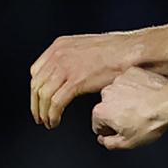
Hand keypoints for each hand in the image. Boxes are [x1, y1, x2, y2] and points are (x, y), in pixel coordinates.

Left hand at [30, 31, 144, 128]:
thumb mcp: (87, 48)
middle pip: (36, 85)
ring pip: (43, 96)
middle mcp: (58, 55)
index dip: (36, 89)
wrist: (132, 52)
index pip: (36, 71)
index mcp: (60, 46)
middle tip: (39, 116)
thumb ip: (73, 58)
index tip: (39, 99)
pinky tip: (55, 121)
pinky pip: (55, 103)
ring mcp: (66, 68)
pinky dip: (52, 115)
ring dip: (43, 112)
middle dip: (35, 104)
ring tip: (48, 122)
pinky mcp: (75, 82)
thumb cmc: (118, 51)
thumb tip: (70, 73)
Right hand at [91, 67, 167, 149]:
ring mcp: (120, 80)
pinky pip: (131, 81)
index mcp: (101, 111)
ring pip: (119, 93)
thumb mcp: (128, 143)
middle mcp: (106, 93)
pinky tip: (147, 95)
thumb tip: (104, 140)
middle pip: (108, 107)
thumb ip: (109, 143)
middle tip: (135, 118)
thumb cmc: (151, 121)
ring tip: (143, 106)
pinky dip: (136, 87)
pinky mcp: (133, 72)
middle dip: (117, 113)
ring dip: (126, 99)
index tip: (122, 130)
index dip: (111, 130)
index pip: (98, 124)